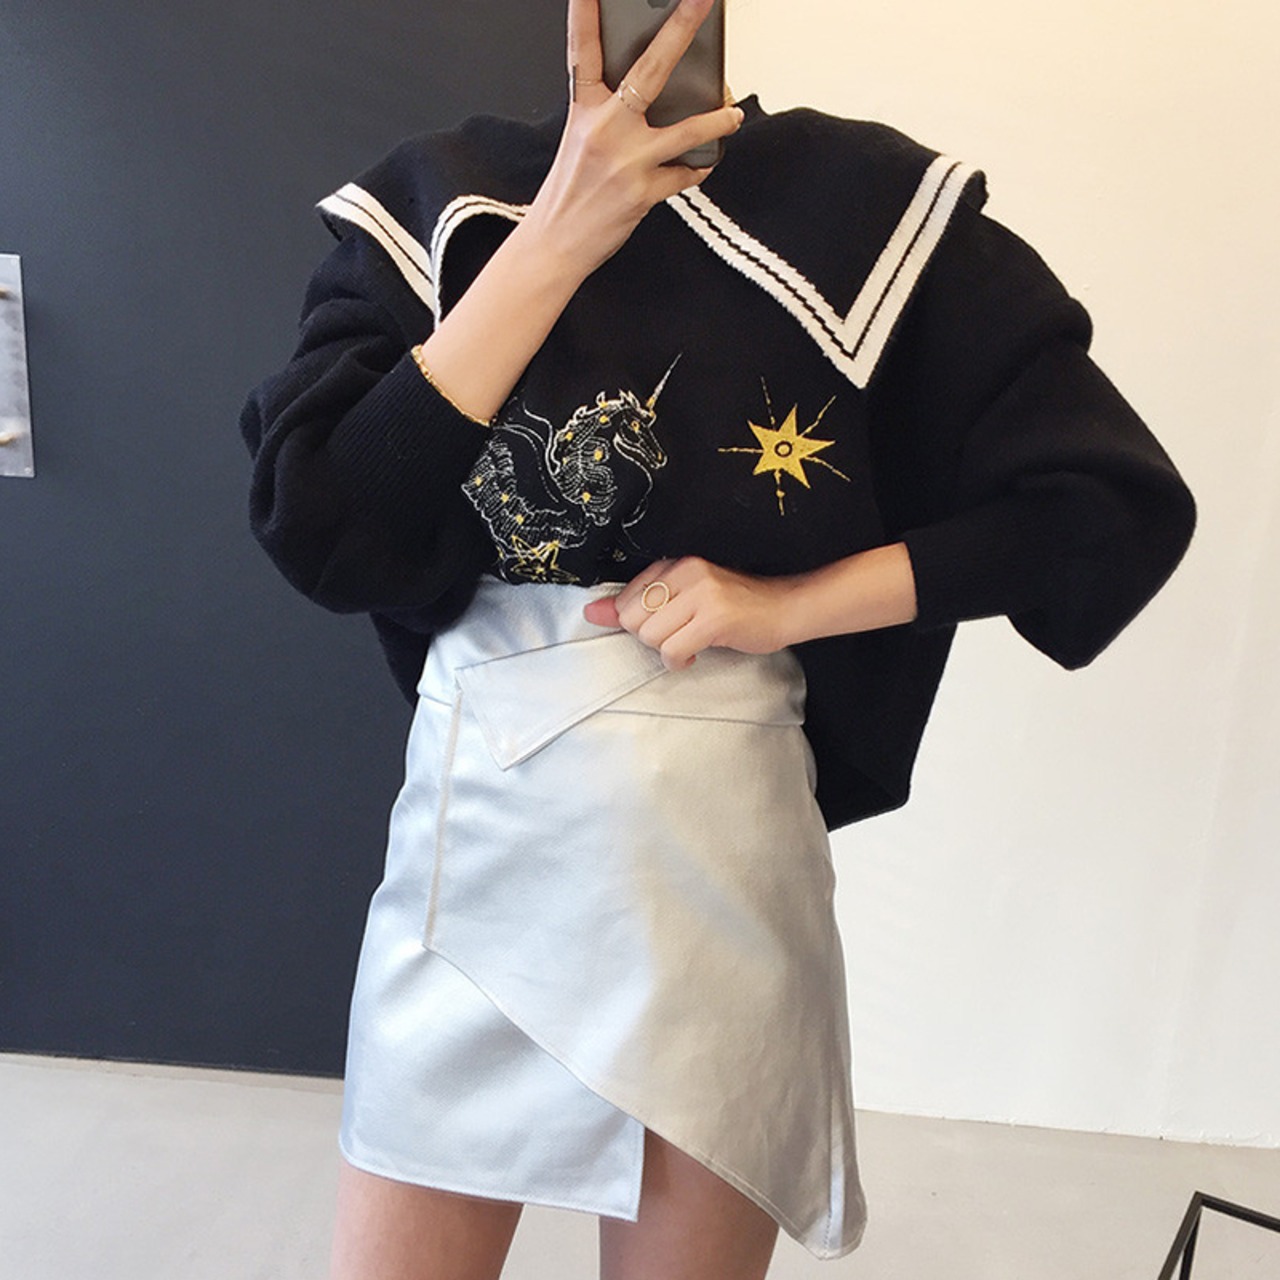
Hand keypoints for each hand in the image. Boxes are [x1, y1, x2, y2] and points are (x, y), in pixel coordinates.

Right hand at [524, 0, 744, 279]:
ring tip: (734, 113)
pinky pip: (684, 173)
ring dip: (717, 119)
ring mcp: (626, 160)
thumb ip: (610, 114)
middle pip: (650, 70)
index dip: (584, 13)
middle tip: (702, 1)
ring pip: (686, 129)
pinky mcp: (642, 192)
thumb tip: (652, 95)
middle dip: (680, 30)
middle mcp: (604, 128)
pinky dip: (698, 167)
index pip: (582, 50)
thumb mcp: (579, 141)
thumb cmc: (569, 193)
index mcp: (584, 110)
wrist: (554, 244)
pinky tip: (705, 162)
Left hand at [582, 556, 797, 669]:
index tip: (666, 624)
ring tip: (691, 643)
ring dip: (667, 650)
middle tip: (679, 636)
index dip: (640, 622)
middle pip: (632, 619)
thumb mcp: (685, 597)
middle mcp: (686, 572)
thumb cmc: (734, 607)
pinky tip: (697, 653)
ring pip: (650, 636)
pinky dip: (679, 661)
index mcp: (675, 564)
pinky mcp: (714, 618)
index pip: (625, 598)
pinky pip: (672, 650)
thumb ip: (637, 603)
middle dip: (651, 638)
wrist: (786, 608)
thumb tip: (592, 612)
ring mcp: (701, 594)